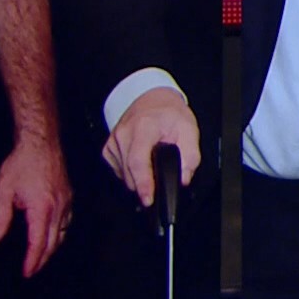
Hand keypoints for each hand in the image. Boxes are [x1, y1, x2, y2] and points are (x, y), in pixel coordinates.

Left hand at [0, 136, 72, 277]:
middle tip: (32, 270)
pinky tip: (52, 235)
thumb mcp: (3, 190)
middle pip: (53, 243)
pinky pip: (67, 222)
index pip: (38, 243)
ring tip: (41, 257)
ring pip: (62, 234)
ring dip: (52, 248)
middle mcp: (58, 208)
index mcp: (41, 209)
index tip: (27, 273)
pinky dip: (59, 233)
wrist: (41, 142)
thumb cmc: (21, 164)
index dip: (32, 261)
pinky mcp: (69, 196)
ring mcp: (67, 202)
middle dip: (43, 259)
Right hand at [102, 87, 200, 207]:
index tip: (148, 199)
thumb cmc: (169, 114)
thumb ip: (190, 156)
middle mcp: (124, 133)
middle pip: (129, 172)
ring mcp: (114, 141)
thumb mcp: (189, 129)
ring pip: (123, 174)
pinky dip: (130, 172)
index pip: (138, 161)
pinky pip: (118, 170)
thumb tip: (184, 178)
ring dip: (138, 178)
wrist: (153, 99)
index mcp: (143, 127)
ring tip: (152, 163)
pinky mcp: (108, 148)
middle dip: (144, 185)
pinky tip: (141, 161)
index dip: (143, 183)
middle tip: (158, 183)